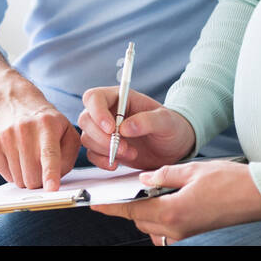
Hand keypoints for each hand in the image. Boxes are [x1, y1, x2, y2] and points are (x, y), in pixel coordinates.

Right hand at [0, 79, 79, 191]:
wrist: (14, 102)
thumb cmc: (46, 122)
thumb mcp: (66, 130)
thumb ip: (68, 154)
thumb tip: (57, 177)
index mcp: (47, 125)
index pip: (49, 154)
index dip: (50, 173)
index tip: (52, 188)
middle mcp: (24, 129)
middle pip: (33, 176)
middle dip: (40, 181)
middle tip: (42, 168)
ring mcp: (5, 137)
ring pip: (19, 179)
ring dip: (26, 177)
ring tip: (29, 158)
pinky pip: (5, 176)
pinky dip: (13, 173)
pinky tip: (16, 156)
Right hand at [79, 86, 195, 171]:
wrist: (174, 147)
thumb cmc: (172, 127)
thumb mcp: (166, 121)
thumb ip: (148, 121)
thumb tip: (125, 127)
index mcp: (120, 97)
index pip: (94, 97)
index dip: (97, 112)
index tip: (112, 129)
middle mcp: (108, 112)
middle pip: (86, 119)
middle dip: (102, 137)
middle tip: (126, 148)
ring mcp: (104, 130)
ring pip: (87, 137)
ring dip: (105, 149)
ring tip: (132, 154)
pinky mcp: (104, 147)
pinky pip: (91, 153)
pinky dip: (102, 161)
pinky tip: (117, 163)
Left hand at [90, 160, 260, 243]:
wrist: (259, 195)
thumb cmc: (230, 181)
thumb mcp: (192, 170)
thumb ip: (164, 175)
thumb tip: (144, 179)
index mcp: (173, 212)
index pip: (133, 209)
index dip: (111, 205)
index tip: (93, 201)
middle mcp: (176, 227)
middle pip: (139, 219)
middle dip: (127, 205)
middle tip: (116, 188)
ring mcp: (186, 232)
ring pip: (152, 224)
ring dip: (143, 209)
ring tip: (139, 189)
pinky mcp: (193, 230)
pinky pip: (166, 225)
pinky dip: (157, 213)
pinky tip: (160, 196)